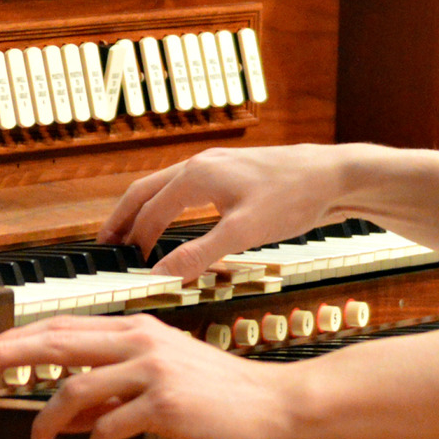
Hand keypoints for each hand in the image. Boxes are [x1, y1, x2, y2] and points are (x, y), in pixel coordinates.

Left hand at [0, 315, 295, 438]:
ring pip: (74, 389)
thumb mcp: (163, 384)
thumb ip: (114, 394)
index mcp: (139, 330)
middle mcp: (141, 341)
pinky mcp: (164, 402)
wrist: (274, 405)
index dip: (21, 337)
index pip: (66, 325)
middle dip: (8, 354)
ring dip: (47, 424)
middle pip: (57, 340)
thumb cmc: (221, 397)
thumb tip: (67, 417)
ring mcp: (152, 369)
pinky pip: (108, 427)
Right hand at [100, 144, 354, 278]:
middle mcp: (200, 164)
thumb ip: (200, 253)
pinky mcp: (232, 174)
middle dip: (123, 217)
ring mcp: (216, 166)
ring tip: (132, 237)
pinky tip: (176, 223)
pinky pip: (186, 189)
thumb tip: (160, 274)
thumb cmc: (293, 198)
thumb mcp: (245, 232)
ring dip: (145, 211)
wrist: (334, 174)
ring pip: (165, 187)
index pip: (148, 210)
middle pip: (145, 190)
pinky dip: (168, 206)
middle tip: (105, 244)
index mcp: (196, 175)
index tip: (121, 266)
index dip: (132, 240)